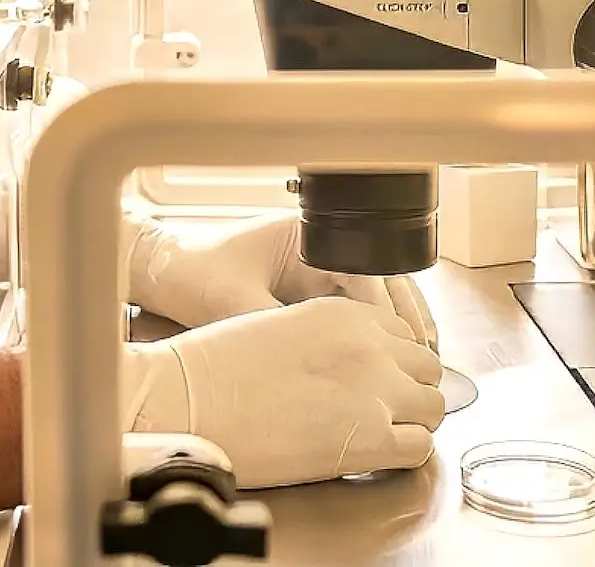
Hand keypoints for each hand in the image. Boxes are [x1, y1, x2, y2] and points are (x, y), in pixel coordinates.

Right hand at [121, 297, 444, 488]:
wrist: (191, 399)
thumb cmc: (217, 366)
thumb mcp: (282, 326)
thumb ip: (329, 339)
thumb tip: (353, 366)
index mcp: (345, 313)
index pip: (402, 333)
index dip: (393, 359)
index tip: (379, 377)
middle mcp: (370, 345)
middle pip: (425, 367)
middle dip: (409, 388)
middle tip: (383, 408)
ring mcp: (376, 391)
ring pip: (433, 407)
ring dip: (412, 419)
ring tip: (380, 432)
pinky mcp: (373, 439)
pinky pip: (419, 449)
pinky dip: (404, 454)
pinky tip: (375, 454)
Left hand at [122, 209, 436, 347]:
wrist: (165, 269)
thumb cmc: (194, 273)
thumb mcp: (233, 301)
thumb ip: (273, 325)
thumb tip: (312, 357)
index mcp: (304, 234)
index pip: (363, 269)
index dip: (388, 309)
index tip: (407, 342)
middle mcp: (316, 245)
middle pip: (380, 279)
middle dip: (407, 316)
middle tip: (429, 355)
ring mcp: (315, 265)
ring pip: (371, 294)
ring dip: (394, 323)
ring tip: (417, 360)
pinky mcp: (308, 286)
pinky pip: (351, 305)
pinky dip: (370, 329)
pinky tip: (383, 358)